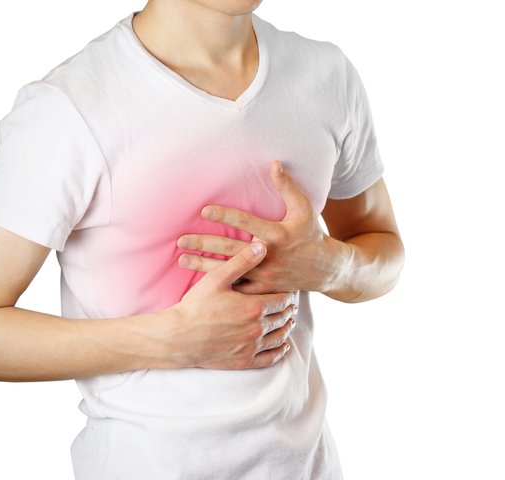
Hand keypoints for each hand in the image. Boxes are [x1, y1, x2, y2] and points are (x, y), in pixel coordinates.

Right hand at [171, 240, 298, 369]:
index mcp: (254, 307)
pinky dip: (280, 352)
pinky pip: (270, 358)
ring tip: (289, 322)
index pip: (283, 299)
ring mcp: (251, 347)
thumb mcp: (217, 278)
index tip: (290, 290)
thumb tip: (262, 245)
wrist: (178, 337)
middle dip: (289, 310)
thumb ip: (242, 261)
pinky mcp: (244, 361)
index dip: (288, 294)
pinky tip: (283, 347)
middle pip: (283, 318)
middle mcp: (257, 328)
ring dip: (287, 328)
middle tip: (291, 305)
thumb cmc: (195, 306)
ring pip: (279, 337)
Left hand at [176, 159, 330, 293]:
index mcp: (277, 235)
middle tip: (181, 240)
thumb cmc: (310, 233)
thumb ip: (287, 186)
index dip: (225, 216)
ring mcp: (265, 276)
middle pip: (230, 249)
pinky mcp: (262, 290)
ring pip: (229, 271)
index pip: (246, 223)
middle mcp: (268, 256)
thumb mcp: (304, 208)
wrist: (322, 269)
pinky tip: (198, 280)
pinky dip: (218, 284)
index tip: (204, 210)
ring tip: (182, 258)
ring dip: (204, 265)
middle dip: (204, 244)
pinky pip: (236, 287)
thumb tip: (274, 163)